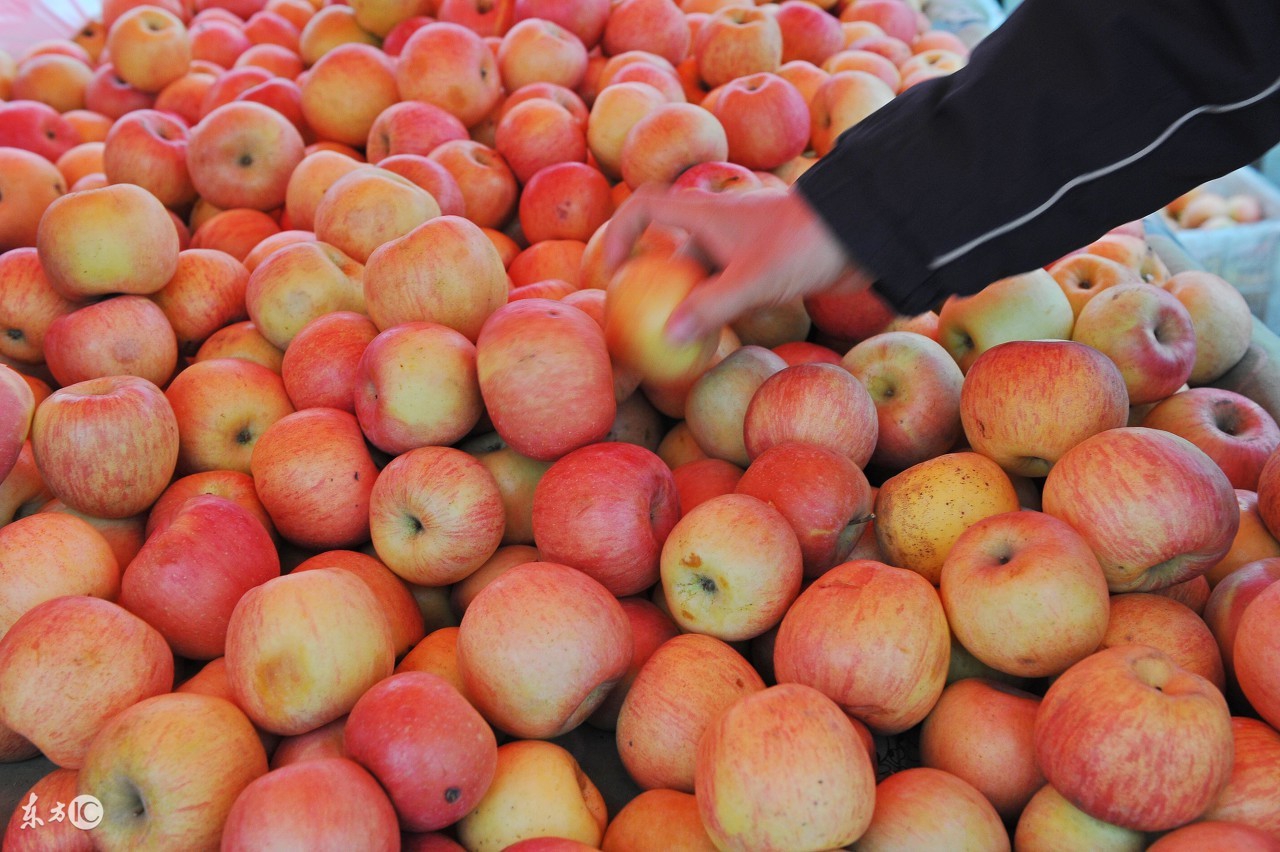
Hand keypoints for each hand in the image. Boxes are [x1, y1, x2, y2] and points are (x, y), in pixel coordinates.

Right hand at [600, 184, 871, 343]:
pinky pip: (724, 290)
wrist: (863, 231)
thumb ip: (710, 308)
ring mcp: (740, 247)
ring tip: (668, 340)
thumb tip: (667, 337)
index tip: (612, 270)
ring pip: (698, 275)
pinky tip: (709, 342)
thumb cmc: (804, 243)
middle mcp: (718, 227)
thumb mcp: (754, 279)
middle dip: (648, 282)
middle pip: (668, 249)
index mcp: (705, 213)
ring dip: (683, 302)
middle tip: (634, 320)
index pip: (645, 207)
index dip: (620, 233)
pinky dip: (712, 312)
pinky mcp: (763, 266)